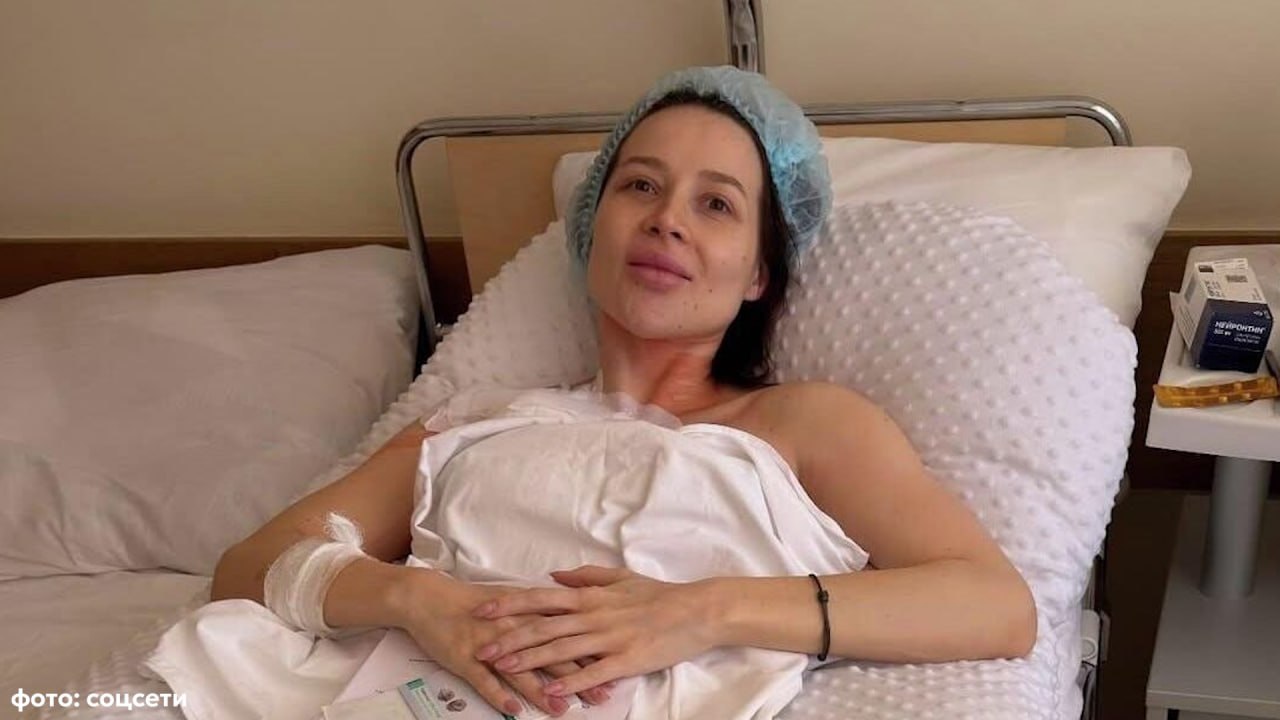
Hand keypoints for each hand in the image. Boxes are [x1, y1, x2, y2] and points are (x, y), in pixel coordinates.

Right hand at [393, 569, 611, 716]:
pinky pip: (483, 679)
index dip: (592, 652)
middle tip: (600, 695)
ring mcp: (487, 643)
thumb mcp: (513, 601)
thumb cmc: (474, 603)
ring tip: (560, 708)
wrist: (430, 598)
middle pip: (550, 653)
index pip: (567, 634)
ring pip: (519, 669)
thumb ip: (543, 612)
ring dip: (541, 690)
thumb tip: (574, 625)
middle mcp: (513, 628)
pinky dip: (498, 694)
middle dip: (577, 676)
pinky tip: (512, 710)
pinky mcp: (464, 657)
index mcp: (528, 613)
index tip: (615, 668)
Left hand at [471, 565, 718, 697]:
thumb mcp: (620, 578)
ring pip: (561, 649)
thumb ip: (585, 577)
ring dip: (530, 660)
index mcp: (590, 596)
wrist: (696, 610)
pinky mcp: (626, 660)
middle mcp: (594, 615)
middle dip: (509, 638)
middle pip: (543, 626)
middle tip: (481, 648)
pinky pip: (593, 673)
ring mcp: (609, 638)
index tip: (484, 611)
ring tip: (503, 669)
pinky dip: (571, 683)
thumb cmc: (659, 594)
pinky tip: (552, 692)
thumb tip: (553, 576)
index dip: (510, 604)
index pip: (541, 599)